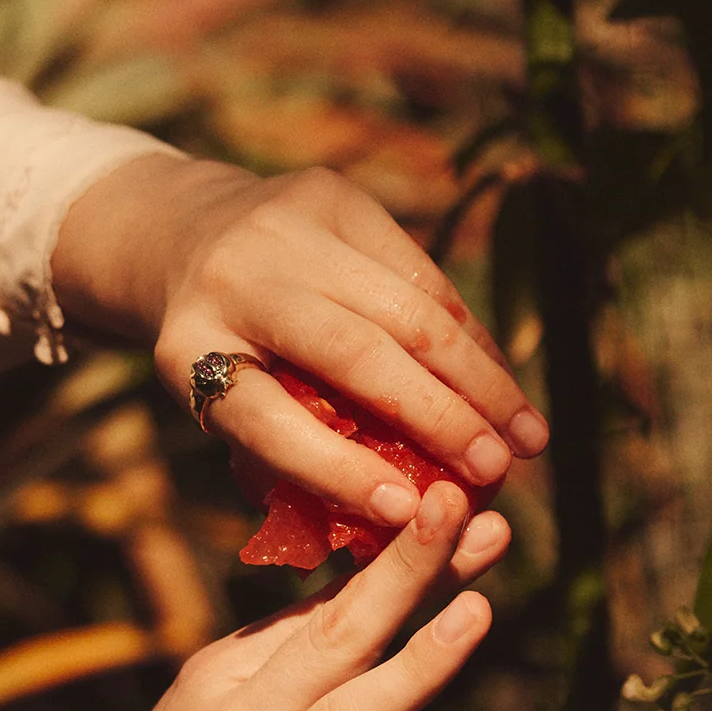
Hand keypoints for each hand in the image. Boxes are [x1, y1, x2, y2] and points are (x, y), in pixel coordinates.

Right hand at [0, 484, 503, 710]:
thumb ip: (270, 672)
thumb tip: (348, 606)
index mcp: (219, 680)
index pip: (320, 605)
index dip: (392, 555)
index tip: (449, 497)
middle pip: (336, 638)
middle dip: (411, 570)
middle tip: (478, 506)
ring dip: (416, 665)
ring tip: (481, 610)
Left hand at [51, 154, 547, 529]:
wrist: (183, 232)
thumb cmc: (219, 351)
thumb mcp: (221, 405)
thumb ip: (285, 454)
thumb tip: (392, 516)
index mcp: (191, 350)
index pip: (267, 421)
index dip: (336, 470)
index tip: (405, 513)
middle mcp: (235, 280)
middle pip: (355, 356)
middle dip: (441, 420)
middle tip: (497, 474)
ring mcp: (287, 227)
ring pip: (409, 310)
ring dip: (482, 380)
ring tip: (528, 439)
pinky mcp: (335, 194)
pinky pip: (425, 276)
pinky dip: (473, 337)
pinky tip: (503, 384)